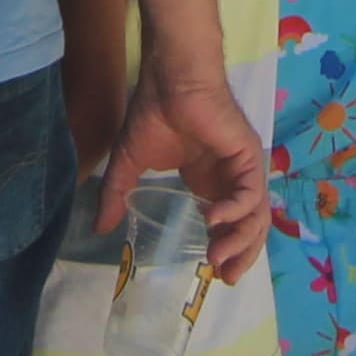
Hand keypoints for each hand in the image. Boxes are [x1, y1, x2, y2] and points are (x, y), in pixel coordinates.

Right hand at [106, 59, 274, 282]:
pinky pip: (252, 193)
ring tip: (217, 256)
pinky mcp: (248, 155)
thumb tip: (98, 226)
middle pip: (251, 227)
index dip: (227, 251)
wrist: (170, 78)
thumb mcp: (129, 162)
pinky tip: (214, 220)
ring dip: (241, 240)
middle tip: (223, 276)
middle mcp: (232, 178)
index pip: (231, 225)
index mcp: (211, 180)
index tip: (212, 273)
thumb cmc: (155, 112)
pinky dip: (237, 211)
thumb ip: (117, 194)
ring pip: (257, 215)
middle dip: (242, 255)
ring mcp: (243, 167)